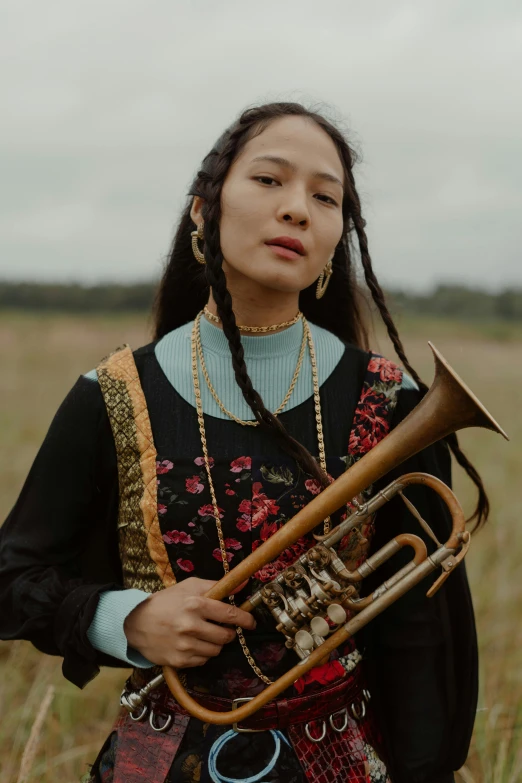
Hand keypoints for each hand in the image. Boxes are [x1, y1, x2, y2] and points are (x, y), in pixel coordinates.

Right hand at [123, 577, 254, 667]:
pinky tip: (193, 644)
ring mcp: (185, 646)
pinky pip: (203, 661)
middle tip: (223, 628)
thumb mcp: (189, 586)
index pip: (230, 615)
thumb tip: (243, 582)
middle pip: (226, 636)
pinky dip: (202, 654)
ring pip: (216, 650)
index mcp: (195, 604)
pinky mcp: (179, 661)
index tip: (251, 622)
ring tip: (205, 635)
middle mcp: (190, 625)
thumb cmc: (166, 601)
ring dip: (215, 644)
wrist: (136, 623)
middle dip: (228, 632)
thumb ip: (216, 585)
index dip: (245, 620)